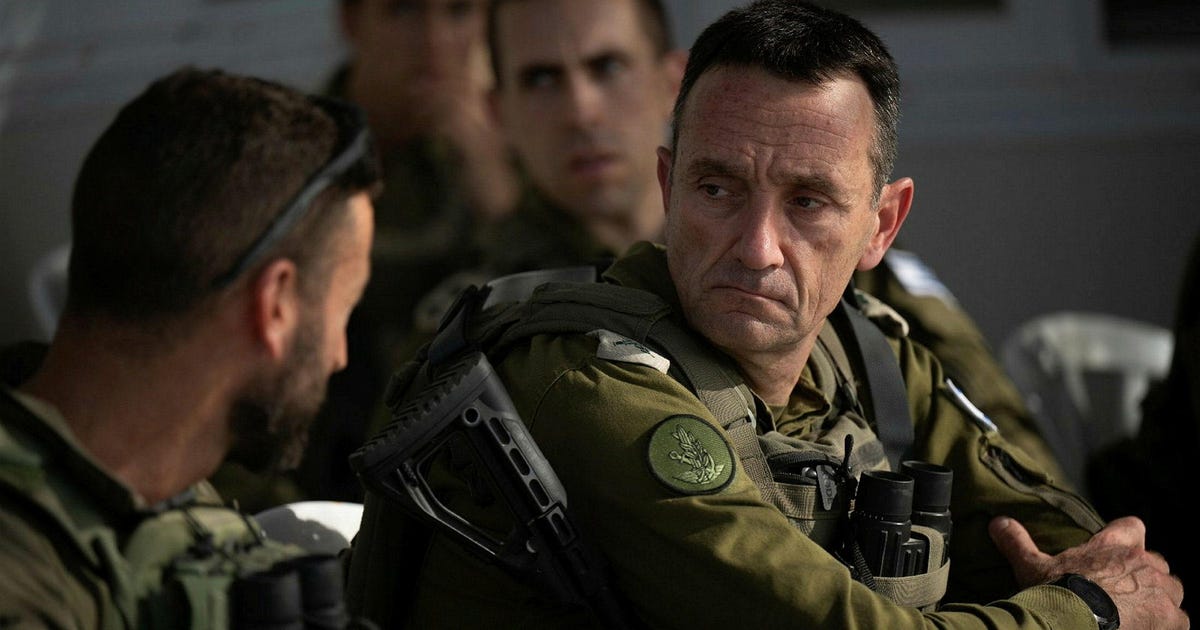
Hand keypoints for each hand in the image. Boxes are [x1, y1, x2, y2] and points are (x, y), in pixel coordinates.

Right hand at [989, 515, 1187, 628]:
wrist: (1077, 622)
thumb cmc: (1057, 591)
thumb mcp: (1031, 566)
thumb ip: (1017, 542)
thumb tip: (996, 522)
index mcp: (1115, 545)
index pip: (1132, 526)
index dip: (1126, 536)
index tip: (1117, 549)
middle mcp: (1145, 563)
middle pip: (1156, 564)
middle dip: (1144, 577)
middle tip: (1122, 593)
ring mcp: (1162, 592)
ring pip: (1171, 592)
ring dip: (1159, 601)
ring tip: (1138, 616)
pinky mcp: (1172, 619)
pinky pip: (1179, 621)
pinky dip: (1167, 627)